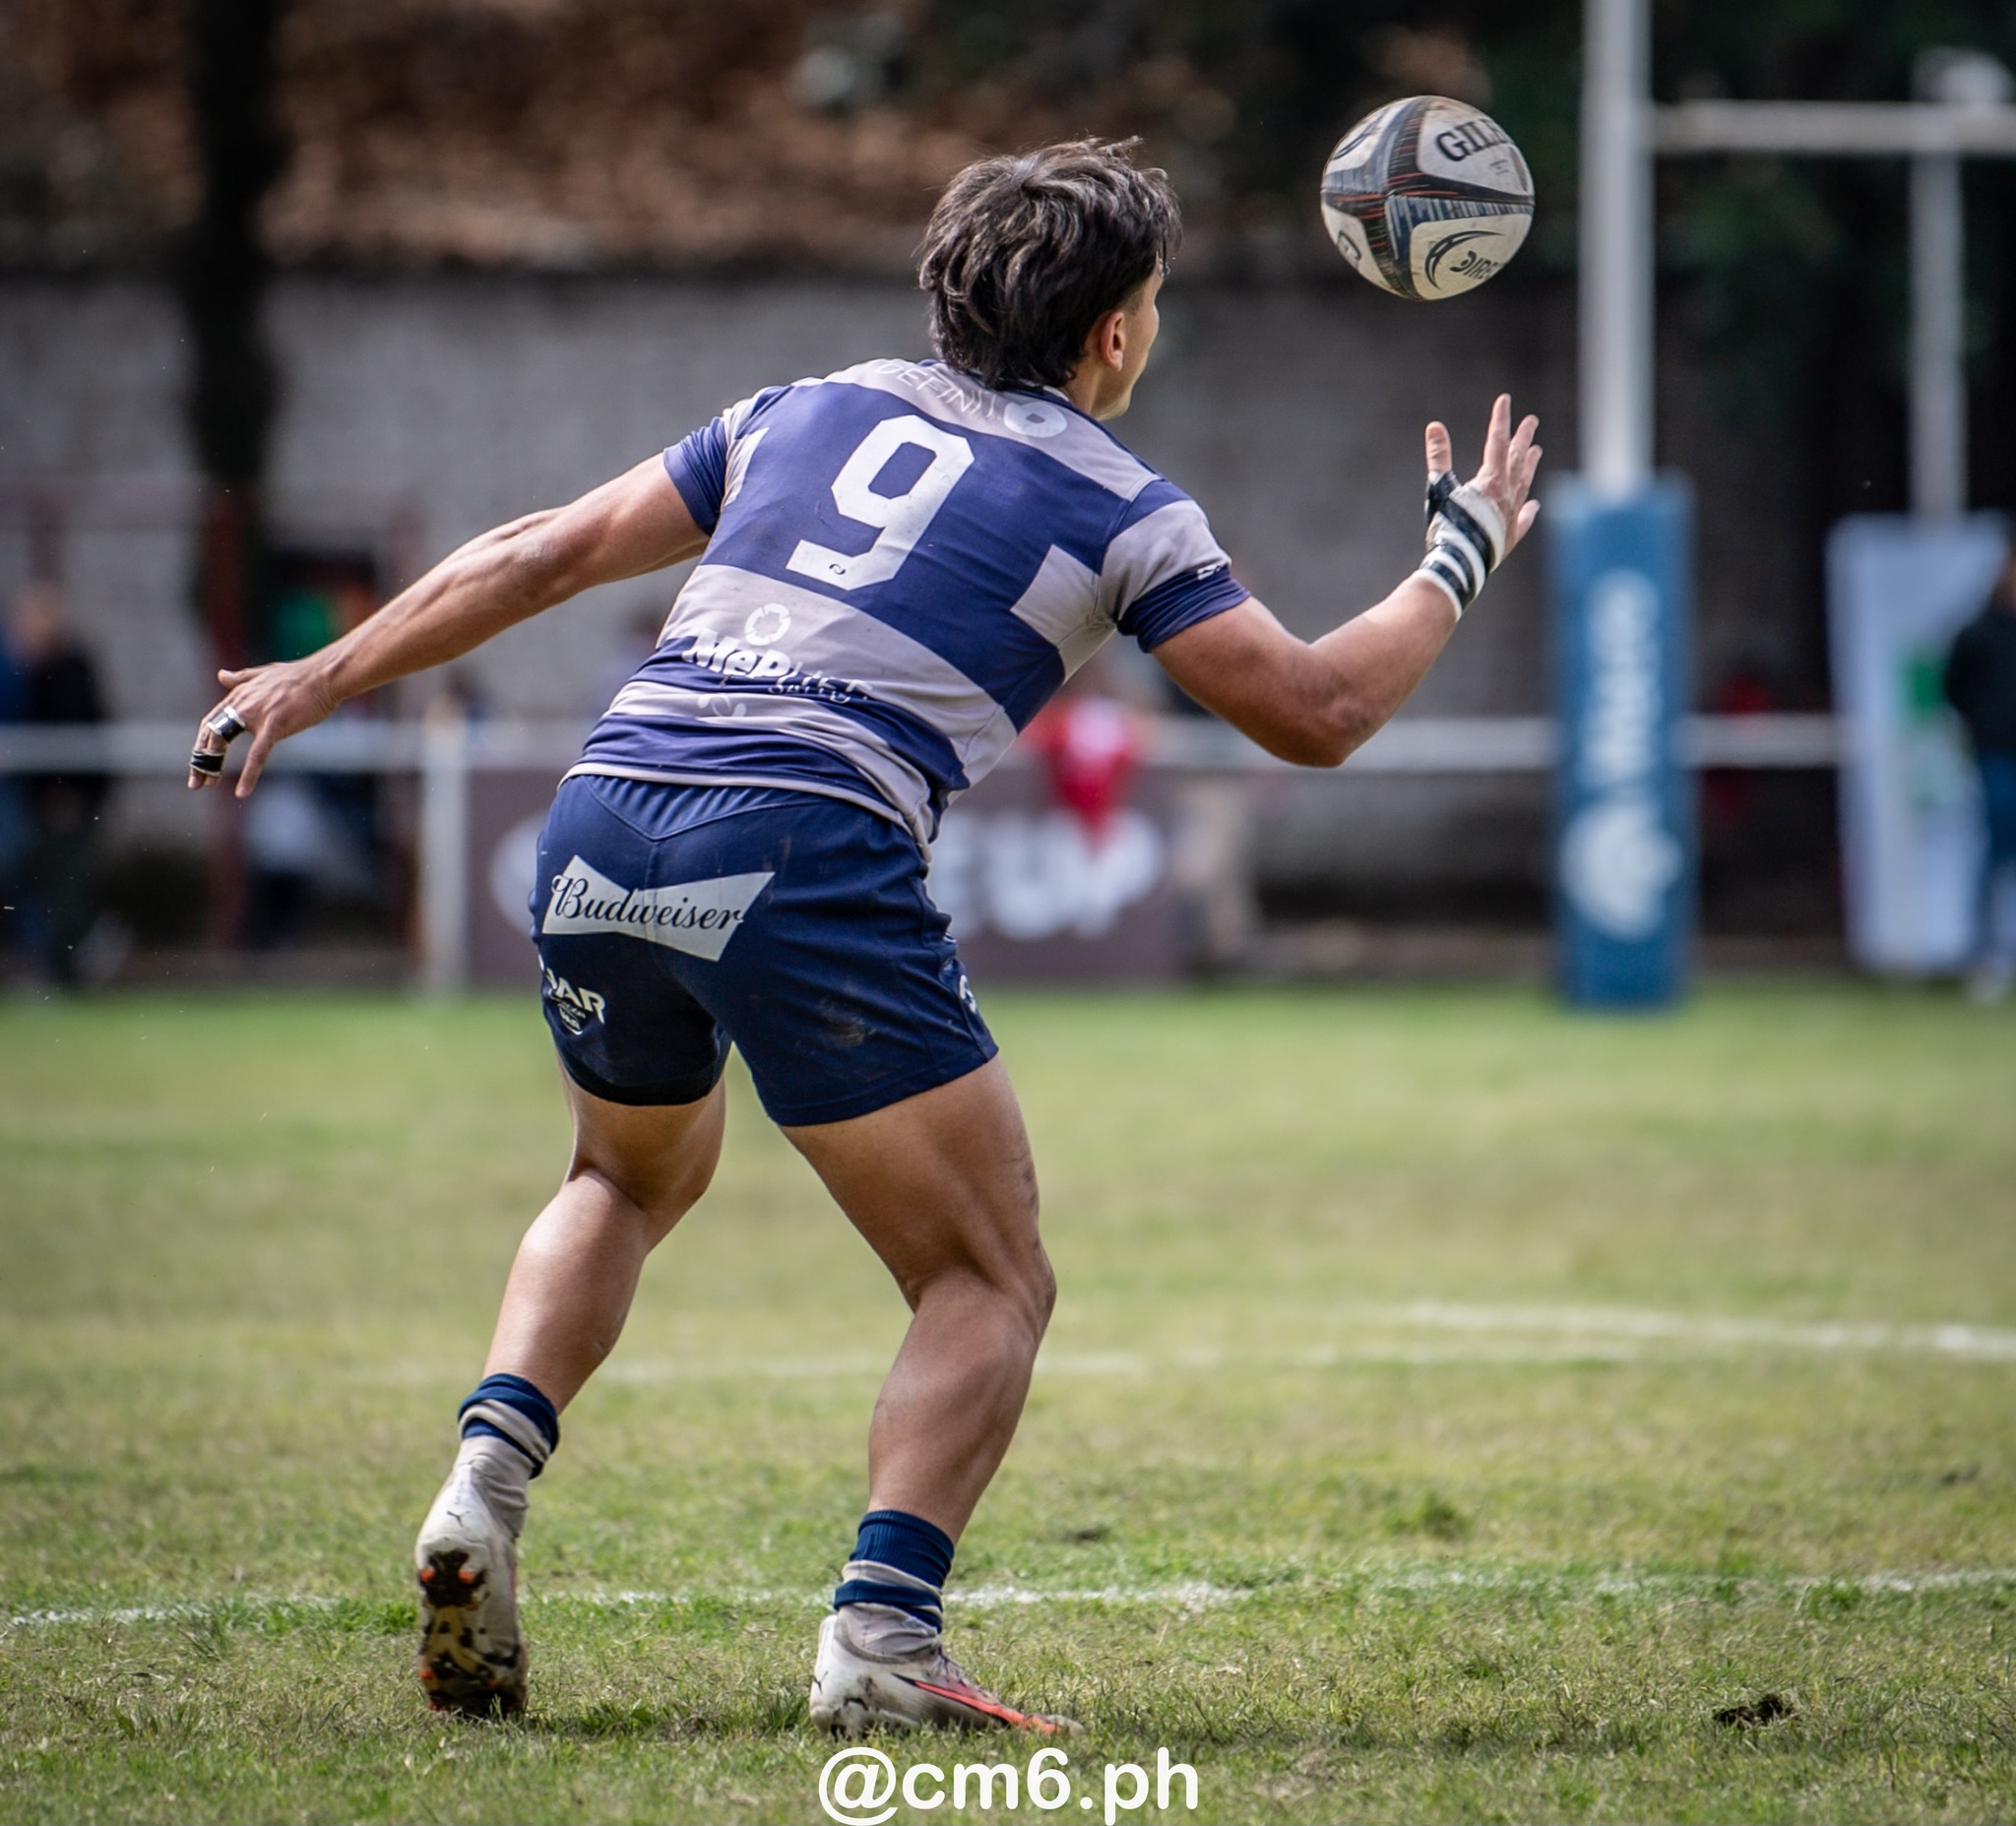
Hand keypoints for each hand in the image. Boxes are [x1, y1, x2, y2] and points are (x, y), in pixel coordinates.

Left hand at [187, 658, 338, 796]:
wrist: (323, 677)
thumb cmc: (299, 677)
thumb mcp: (264, 673)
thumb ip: (241, 678)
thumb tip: (221, 675)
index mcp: (239, 695)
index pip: (211, 721)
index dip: (202, 743)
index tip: (198, 761)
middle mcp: (242, 704)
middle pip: (211, 734)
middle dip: (200, 759)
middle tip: (195, 781)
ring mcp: (256, 715)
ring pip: (224, 743)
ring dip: (212, 766)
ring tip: (207, 784)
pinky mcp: (274, 726)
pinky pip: (257, 755)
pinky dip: (248, 775)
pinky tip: (241, 792)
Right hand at [1424, 393, 1541, 559]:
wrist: (1459, 563)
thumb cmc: (1447, 526)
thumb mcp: (1439, 488)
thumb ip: (1438, 457)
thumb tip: (1434, 426)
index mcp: (1490, 480)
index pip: (1497, 442)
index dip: (1500, 419)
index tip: (1505, 401)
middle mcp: (1506, 495)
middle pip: (1517, 459)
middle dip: (1523, 438)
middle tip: (1532, 421)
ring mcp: (1511, 516)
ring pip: (1524, 484)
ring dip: (1529, 466)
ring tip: (1536, 452)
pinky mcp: (1510, 536)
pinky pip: (1523, 519)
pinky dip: (1528, 511)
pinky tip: (1533, 505)